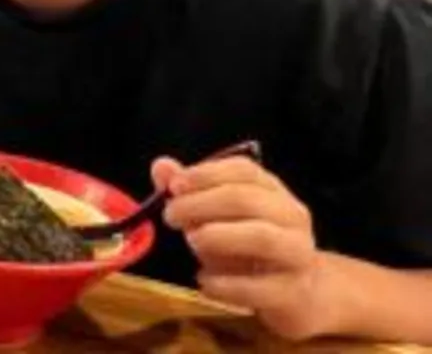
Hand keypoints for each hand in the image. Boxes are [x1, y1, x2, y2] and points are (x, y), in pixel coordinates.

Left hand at [156, 154, 334, 339]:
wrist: (298, 293)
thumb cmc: (247, 247)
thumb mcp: (216, 216)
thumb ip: (189, 191)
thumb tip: (161, 166)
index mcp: (271, 190)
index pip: (243, 170)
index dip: (205, 174)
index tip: (174, 186)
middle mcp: (290, 217)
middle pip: (246, 199)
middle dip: (201, 204)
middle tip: (170, 216)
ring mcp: (297, 254)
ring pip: (262, 237)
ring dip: (219, 237)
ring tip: (191, 242)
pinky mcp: (292, 292)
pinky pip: (258, 287)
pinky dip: (225, 284)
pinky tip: (203, 281)